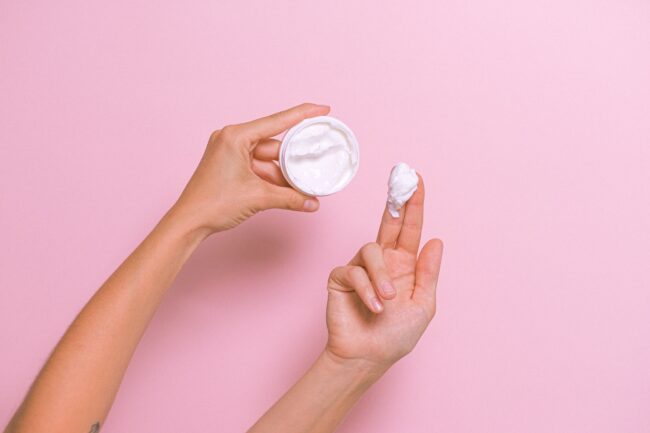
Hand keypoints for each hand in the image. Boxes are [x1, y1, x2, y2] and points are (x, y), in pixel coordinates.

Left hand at [172, 103, 329, 235]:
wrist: (190, 223)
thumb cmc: (213, 204)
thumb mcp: (258, 197)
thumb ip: (290, 198)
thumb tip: (312, 203)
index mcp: (235, 136)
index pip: (277, 121)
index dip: (303, 115)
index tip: (322, 109)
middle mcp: (231, 139)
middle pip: (274, 145)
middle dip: (294, 160)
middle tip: (315, 166)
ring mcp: (229, 153)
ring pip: (267, 160)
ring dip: (284, 174)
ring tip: (302, 188)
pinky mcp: (229, 166)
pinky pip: (258, 168)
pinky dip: (272, 179)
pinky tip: (287, 191)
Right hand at [325, 175, 442, 370]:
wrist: (367, 357)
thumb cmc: (395, 336)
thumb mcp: (422, 305)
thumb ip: (428, 272)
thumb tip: (436, 240)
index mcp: (404, 266)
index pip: (410, 229)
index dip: (413, 204)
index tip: (416, 179)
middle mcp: (383, 262)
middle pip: (388, 223)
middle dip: (396, 201)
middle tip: (401, 180)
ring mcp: (361, 268)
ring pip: (371, 249)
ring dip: (382, 277)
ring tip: (388, 301)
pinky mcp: (341, 278)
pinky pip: (354, 271)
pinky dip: (367, 290)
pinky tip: (374, 306)